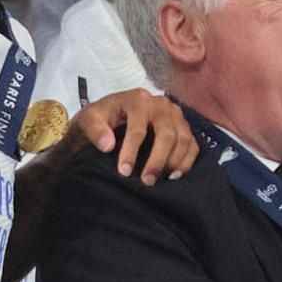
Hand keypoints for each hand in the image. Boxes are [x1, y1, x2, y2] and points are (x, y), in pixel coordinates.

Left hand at [68, 87, 195, 182]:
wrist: (110, 116)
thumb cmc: (101, 118)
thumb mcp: (89, 119)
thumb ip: (95, 129)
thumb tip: (108, 145)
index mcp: (137, 100)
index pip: (138, 127)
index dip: (131, 151)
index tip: (124, 172)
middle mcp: (161, 104)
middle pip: (166, 134)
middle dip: (157, 160)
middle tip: (146, 181)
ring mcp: (175, 115)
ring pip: (183, 139)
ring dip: (173, 162)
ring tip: (160, 180)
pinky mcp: (184, 127)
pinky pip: (192, 144)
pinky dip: (187, 161)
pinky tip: (174, 175)